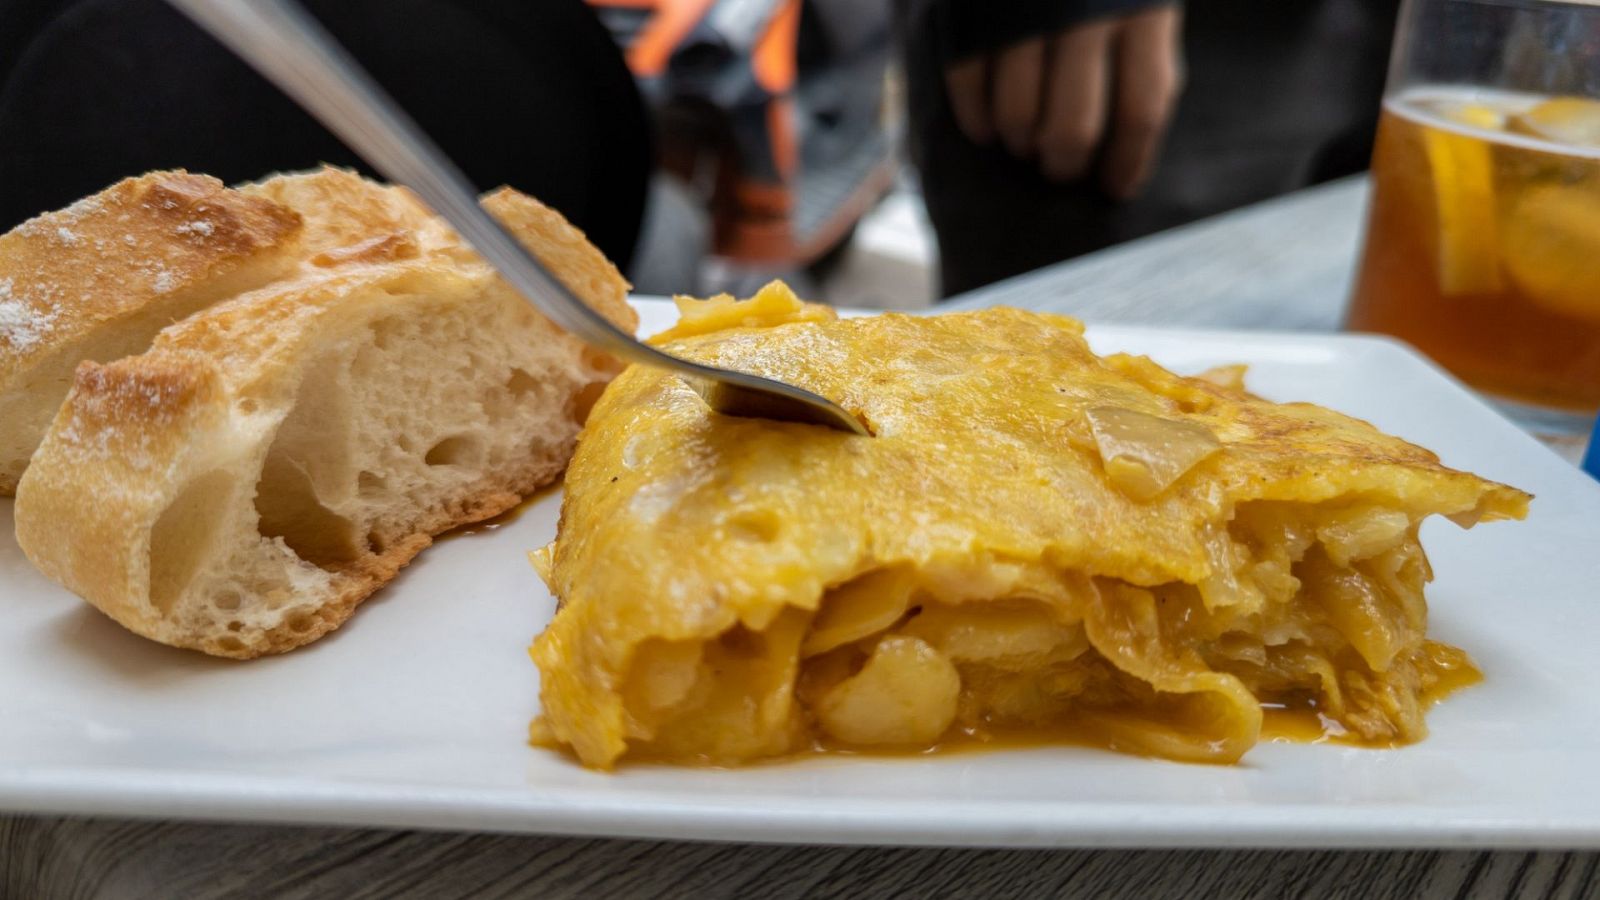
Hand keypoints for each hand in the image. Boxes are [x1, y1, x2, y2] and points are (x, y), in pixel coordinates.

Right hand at [944, 5, 1183, 197]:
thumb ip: (1142, 41)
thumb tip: (1129, 133)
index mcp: (1145, 7)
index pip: (1142, 110)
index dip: (1129, 162)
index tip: (1116, 187)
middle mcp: (1086, 12)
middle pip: (1074, 127)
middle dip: (1065, 163)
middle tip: (1061, 169)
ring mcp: (1023, 11)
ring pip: (1017, 117)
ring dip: (1019, 143)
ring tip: (1024, 142)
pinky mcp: (972, 8)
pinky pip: (968, 85)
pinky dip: (976, 118)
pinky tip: (985, 127)